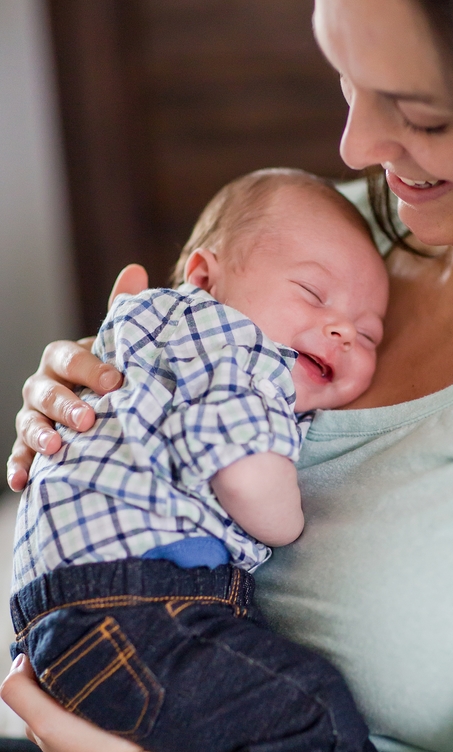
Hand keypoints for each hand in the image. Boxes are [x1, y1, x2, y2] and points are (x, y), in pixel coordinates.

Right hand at [7, 264, 149, 490]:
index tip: (116, 383)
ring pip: (29, 422)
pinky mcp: (29, 445)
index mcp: (65, 357)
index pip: (72, 358)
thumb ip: (123, 311)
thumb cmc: (109, 372)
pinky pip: (19, 456)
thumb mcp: (117, 344)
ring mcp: (33, 414)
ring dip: (40, 435)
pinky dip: (19, 468)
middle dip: (66, 405)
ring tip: (57, 447)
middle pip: (47, 391)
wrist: (101, 405)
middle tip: (89, 419)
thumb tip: (135, 269)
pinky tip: (21, 482)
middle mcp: (43, 383)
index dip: (91, 369)